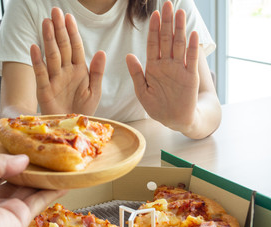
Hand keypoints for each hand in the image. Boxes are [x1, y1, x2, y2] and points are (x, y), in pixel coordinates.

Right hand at [31, 7, 105, 115]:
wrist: (73, 127)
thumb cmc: (84, 109)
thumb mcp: (94, 91)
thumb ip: (97, 72)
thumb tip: (101, 52)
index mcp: (79, 70)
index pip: (75, 47)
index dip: (72, 32)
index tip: (69, 17)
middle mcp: (65, 71)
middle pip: (62, 47)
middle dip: (59, 29)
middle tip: (55, 11)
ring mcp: (54, 79)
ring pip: (52, 56)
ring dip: (49, 39)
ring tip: (46, 23)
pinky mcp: (44, 90)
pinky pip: (41, 73)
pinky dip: (38, 61)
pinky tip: (35, 47)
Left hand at [126, 1, 199, 132]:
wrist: (174, 119)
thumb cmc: (157, 106)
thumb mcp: (142, 91)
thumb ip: (136, 73)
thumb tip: (128, 54)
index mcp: (153, 67)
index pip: (153, 44)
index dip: (153, 29)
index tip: (154, 14)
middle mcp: (167, 64)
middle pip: (166, 40)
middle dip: (167, 22)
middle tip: (168, 4)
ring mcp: (179, 69)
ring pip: (179, 45)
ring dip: (179, 29)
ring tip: (180, 13)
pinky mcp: (190, 77)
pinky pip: (191, 60)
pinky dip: (192, 47)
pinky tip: (192, 34)